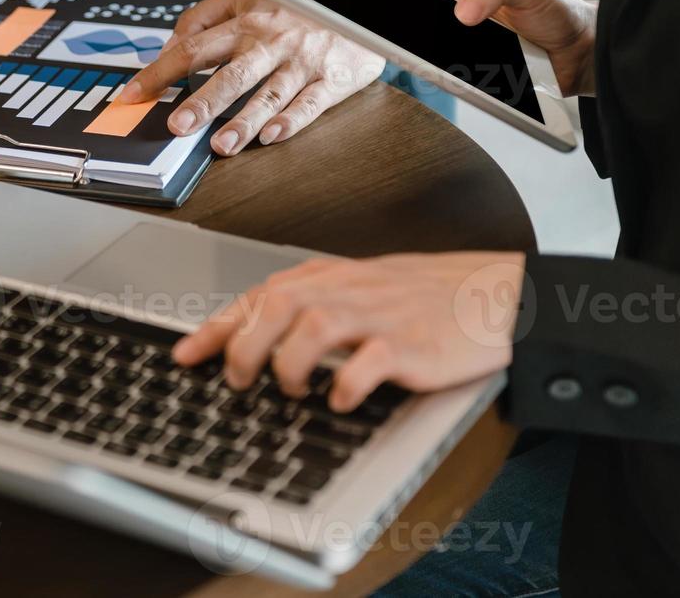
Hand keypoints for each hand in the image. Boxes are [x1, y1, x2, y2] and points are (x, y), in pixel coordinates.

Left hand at [117, 0, 384, 154]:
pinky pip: (310, 104)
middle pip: (231, 74)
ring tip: (220, 146)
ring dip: (243, 121)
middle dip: (202, 102)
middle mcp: (271, 43)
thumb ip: (204, 17)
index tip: (133, 94)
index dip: (160, 71)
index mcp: (245, 22)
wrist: (358, 2)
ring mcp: (301, 62)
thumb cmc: (294, 5)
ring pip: (269, 94)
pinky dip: (291, 121)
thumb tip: (170, 46)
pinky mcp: (331, 79)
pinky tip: (271, 137)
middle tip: (177, 127)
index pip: (194, 47)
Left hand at [172, 252, 525, 412]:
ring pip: (312, 329)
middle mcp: (347, 291)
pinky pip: (368, 364)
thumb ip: (311, 304)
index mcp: (329, 277)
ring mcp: (379, 316)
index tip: (184, 356)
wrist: (495, 292)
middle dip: (244, 347)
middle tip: (239, 381)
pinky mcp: (410, 345)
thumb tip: (255, 333)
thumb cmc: (422, 295)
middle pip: (276, 305)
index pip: (257, 296)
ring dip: (289, 366)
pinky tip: (340, 401)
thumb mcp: (358, 287)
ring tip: (291, 391)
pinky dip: (345, 386)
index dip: (215, 329)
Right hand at [413, 0, 597, 96]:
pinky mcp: (472, 73)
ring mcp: (463, 45)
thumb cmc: (559, 10)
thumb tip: (463, 11)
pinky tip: (457, 76)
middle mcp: (458, 14)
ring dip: (428, 58)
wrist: (583, 53)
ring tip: (435, 57)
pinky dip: (450, 80)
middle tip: (410, 36)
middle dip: (409, 30)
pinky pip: (451, 79)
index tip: (389, 0)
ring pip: (429, 54)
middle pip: (418, 22)